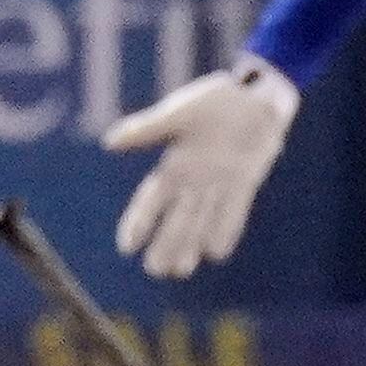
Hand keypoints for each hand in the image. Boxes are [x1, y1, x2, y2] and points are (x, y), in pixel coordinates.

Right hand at [101, 56, 299, 279]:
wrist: (255, 95)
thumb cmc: (214, 99)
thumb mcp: (177, 113)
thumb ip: (146, 129)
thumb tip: (110, 141)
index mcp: (174, 165)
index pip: (151, 200)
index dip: (139, 222)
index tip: (126, 246)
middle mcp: (194, 180)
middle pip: (176, 219)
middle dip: (166, 244)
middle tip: (155, 270)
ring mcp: (220, 184)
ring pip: (201, 221)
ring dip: (190, 244)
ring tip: (181, 270)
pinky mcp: (244, 184)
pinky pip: (233, 212)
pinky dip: (225, 231)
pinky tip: (217, 253)